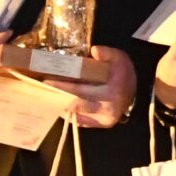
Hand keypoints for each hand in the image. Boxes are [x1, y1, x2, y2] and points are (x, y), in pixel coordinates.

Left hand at [9, 44, 133, 128]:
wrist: (134, 91)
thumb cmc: (123, 73)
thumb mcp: (120, 58)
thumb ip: (108, 53)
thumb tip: (94, 50)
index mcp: (112, 92)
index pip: (81, 90)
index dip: (62, 86)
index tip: (47, 81)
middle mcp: (107, 109)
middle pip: (75, 103)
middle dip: (56, 96)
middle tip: (41, 89)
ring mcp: (103, 120)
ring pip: (75, 114)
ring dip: (59, 106)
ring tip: (46, 97)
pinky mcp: (100, 125)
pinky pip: (80, 121)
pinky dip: (68, 114)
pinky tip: (58, 106)